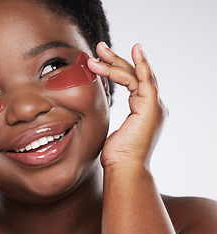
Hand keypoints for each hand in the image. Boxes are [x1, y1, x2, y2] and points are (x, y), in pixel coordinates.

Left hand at [88, 42, 167, 169]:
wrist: (124, 169)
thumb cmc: (116, 154)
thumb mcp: (112, 126)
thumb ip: (112, 111)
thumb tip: (99, 100)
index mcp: (143, 110)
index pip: (132, 82)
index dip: (118, 68)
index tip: (102, 58)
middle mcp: (152, 106)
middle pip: (135, 75)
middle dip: (116, 59)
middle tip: (100, 47)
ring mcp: (154, 106)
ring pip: (135, 75)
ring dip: (116, 62)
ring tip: (97, 52)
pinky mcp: (152, 107)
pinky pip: (144, 80)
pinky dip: (138, 65)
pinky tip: (131, 51)